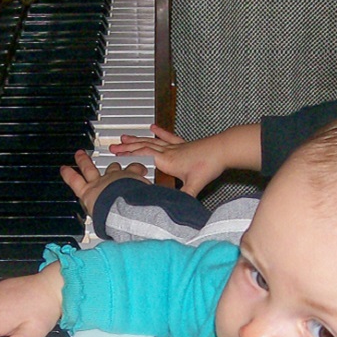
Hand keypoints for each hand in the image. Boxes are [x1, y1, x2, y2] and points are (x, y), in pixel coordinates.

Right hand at [60, 149, 147, 214]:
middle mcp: (100, 183)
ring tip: (115, 164)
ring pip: (112, 166)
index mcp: (89, 194)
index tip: (64, 169)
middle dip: (83, 161)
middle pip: (88, 168)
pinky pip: (133, 167)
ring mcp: (114, 176)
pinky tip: (141, 169)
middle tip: (80, 155)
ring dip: (114, 165)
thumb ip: (102, 220)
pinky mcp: (130, 174)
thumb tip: (106, 230)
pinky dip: (137, 168)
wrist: (125, 209)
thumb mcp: (100, 222)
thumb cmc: (111, 218)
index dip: (68, 174)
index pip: (74, 182)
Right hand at [108, 125, 224, 196]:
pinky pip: (168, 137)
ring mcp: (176, 146)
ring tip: (125, 137)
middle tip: (113, 146)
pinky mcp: (184, 144)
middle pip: (143, 146)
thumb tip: (176, 209)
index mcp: (167, 161)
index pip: (143, 155)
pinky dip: (160, 132)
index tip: (115, 154)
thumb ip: (184, 197)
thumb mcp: (195, 185)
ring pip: (152, 141)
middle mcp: (169, 151)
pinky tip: (153, 127)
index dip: (128, 154)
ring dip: (138, 139)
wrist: (223, 150)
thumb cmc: (209, 164)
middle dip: (127, 147)